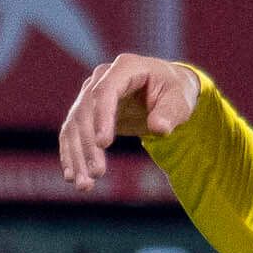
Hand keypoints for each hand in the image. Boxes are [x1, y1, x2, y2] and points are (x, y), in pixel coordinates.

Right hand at [59, 53, 201, 190]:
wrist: (166, 89)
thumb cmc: (176, 92)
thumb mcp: (180, 100)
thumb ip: (170, 113)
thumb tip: (159, 129)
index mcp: (125, 67)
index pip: (106, 92)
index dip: (102, 117)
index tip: (103, 144)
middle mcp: (101, 78)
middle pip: (86, 111)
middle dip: (89, 144)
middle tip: (97, 173)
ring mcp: (90, 94)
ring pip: (75, 125)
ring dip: (77, 155)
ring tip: (84, 184)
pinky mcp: (87, 112)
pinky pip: (72, 133)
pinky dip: (71, 154)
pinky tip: (73, 176)